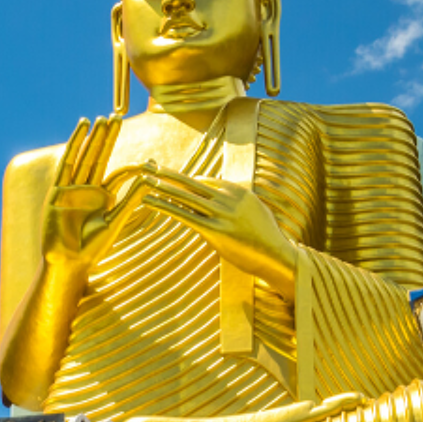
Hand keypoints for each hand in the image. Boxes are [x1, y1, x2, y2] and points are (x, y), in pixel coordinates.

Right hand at [40, 116, 159, 276]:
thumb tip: (149, 177)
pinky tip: (82, 129)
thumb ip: (130, 198)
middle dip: (107, 138)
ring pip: (85, 157)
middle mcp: (87, 190)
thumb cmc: (92, 248)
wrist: (68, 262)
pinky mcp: (58, 190)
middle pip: (100, 157)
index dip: (131, 164)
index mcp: (103, 198)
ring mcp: (72, 188)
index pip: (118, 173)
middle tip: (116, 116)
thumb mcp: (115, 221)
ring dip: (93, 138)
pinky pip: (68, 162)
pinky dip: (75, 144)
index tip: (145, 157)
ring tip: (100, 119)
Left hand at [138, 169, 299, 288]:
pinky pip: (185, 215)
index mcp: (238, 191)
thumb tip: (225, 199)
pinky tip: (150, 201)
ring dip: (162, 187)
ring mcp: (222, 214)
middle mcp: (228, 198)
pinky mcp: (215, 231)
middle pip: (191, 183)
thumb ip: (238, 203)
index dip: (183, 180)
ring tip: (144, 180)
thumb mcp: (254, 212)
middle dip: (167, 174)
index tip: (166, 175)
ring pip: (185, 196)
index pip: (204, 183)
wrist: (278, 256)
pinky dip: (165, 206)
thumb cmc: (266, 238)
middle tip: (149, 165)